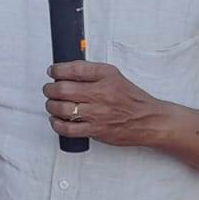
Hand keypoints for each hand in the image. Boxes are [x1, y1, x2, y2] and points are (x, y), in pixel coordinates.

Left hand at [41, 61, 163, 146]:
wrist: (149, 120)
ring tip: (52, 104)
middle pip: (63, 89)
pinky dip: (57, 124)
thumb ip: (91, 72)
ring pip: (62, 109)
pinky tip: (56, 120)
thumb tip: (64, 70)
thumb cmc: (131, 99)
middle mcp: (102, 93)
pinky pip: (68, 129)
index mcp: (106, 76)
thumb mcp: (114, 76)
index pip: (74, 69)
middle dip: (50, 89)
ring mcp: (98, 113)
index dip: (57, 70)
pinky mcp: (96, 130)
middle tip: (49, 89)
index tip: (52, 71)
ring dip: (51, 106)